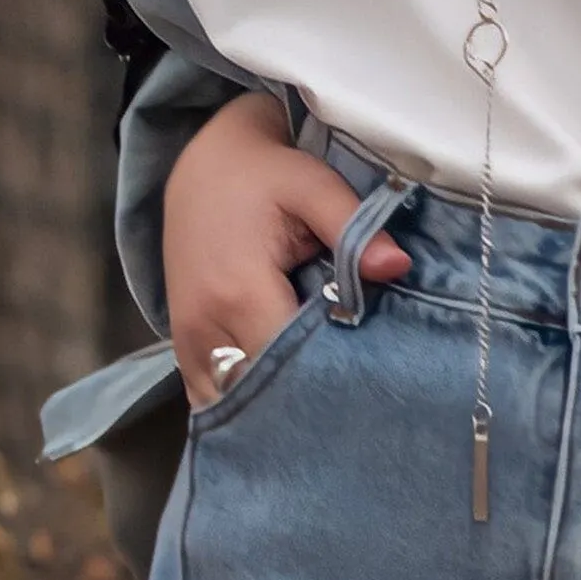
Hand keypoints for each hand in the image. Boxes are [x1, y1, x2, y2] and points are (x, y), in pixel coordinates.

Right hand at [163, 92, 407, 404]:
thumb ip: (353, 227)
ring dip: (277, 411)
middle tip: (358, 404)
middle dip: (309, 403)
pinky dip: (248, 409)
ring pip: (235, 408)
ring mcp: (187, 346)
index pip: (290, 368)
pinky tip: (284, 403)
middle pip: (263, 397)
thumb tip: (398, 266)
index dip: (332, 380)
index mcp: (238, 293)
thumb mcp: (312, 186)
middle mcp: (205, 329)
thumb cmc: (264, 176)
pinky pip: (213, 402)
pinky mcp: (182, 351)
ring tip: (323, 406)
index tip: (372, 384)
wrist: (202, 168)